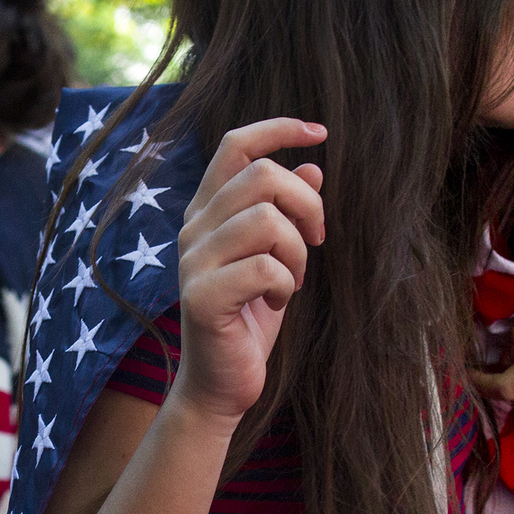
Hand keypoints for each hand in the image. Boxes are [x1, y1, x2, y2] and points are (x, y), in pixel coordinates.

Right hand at [173, 119, 327, 422]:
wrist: (221, 384)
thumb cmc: (250, 318)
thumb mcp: (278, 258)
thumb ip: (287, 214)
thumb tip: (312, 167)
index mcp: (207, 211)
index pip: (236, 144)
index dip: (279, 129)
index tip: (320, 132)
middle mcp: (193, 228)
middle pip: (261, 176)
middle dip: (306, 205)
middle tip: (316, 240)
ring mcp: (193, 261)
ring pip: (268, 221)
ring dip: (297, 252)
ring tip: (292, 280)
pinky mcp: (201, 296)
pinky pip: (264, 266)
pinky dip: (285, 284)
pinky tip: (276, 302)